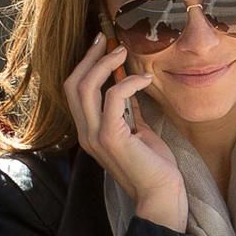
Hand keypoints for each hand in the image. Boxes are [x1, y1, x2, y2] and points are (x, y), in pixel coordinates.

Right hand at [64, 32, 187, 228]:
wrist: (161, 195)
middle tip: (107, 40)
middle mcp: (86, 134)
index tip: (101, 46)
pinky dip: (128, 82)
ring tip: (123, 51)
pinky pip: (112, 96)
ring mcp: (95, 136)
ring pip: (86, 87)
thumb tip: (129, 88)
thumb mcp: (137, 132)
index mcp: (89, 132)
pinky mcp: (111, 137)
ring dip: (105, 64)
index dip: (85, 65)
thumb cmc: (154, 167)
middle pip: (73, 85)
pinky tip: (145, 80)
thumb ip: (127, 112)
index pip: (74, 91)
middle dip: (89, 57)